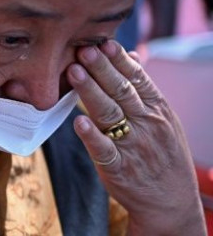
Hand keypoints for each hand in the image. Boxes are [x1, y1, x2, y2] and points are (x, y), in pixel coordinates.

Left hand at [67, 40, 205, 235]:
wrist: (171, 203)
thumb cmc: (161, 153)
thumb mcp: (162, 118)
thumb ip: (143, 88)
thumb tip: (130, 55)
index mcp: (156, 109)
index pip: (137, 78)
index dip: (119, 60)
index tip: (103, 42)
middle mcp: (146, 124)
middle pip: (121, 91)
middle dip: (101, 69)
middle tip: (83, 50)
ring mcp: (132, 147)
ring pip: (110, 115)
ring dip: (90, 92)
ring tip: (74, 72)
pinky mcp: (118, 169)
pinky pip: (104, 151)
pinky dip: (92, 136)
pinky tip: (78, 122)